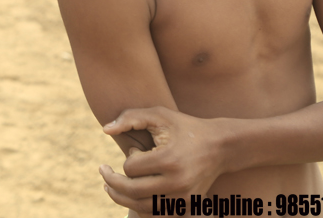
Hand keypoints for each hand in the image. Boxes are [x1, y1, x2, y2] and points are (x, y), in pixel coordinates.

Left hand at [98, 107, 226, 214]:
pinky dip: (140, 207)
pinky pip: (156, 214)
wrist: (220, 147)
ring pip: (142, 207)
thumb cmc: (185, 127)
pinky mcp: (187, 207)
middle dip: (112, 182)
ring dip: (120, 198)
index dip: (127, 157)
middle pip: (133, 191)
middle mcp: (177, 183)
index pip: (131, 167)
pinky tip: (131, 196)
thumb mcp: (159, 114)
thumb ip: (130, 117)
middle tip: (103, 171)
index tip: (135, 149)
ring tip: (109, 187)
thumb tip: (105, 130)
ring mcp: (183, 198)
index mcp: (169, 159)